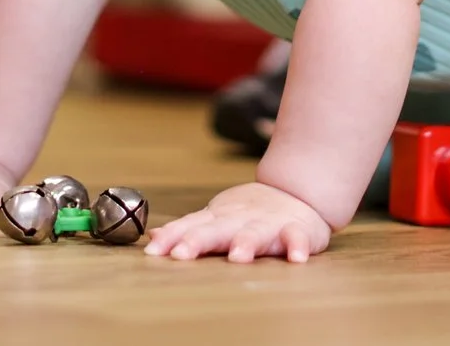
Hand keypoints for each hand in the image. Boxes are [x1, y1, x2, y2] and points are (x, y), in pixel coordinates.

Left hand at [144, 181, 331, 263]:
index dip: (172, 238)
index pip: (191, 226)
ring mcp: (268, 223)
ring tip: (238, 257)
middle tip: (181, 254)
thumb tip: (152, 239)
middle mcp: (240, 219)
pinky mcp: (296, 230)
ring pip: (256, 233)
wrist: (297, 192)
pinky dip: (297, 245)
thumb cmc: (250, 214)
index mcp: (219, 218)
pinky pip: (297, 237)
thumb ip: (187, 230)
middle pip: (217, 229)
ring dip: (247, 242)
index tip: (154, 252)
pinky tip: (296, 258)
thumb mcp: (217, 219)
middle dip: (199, 240)